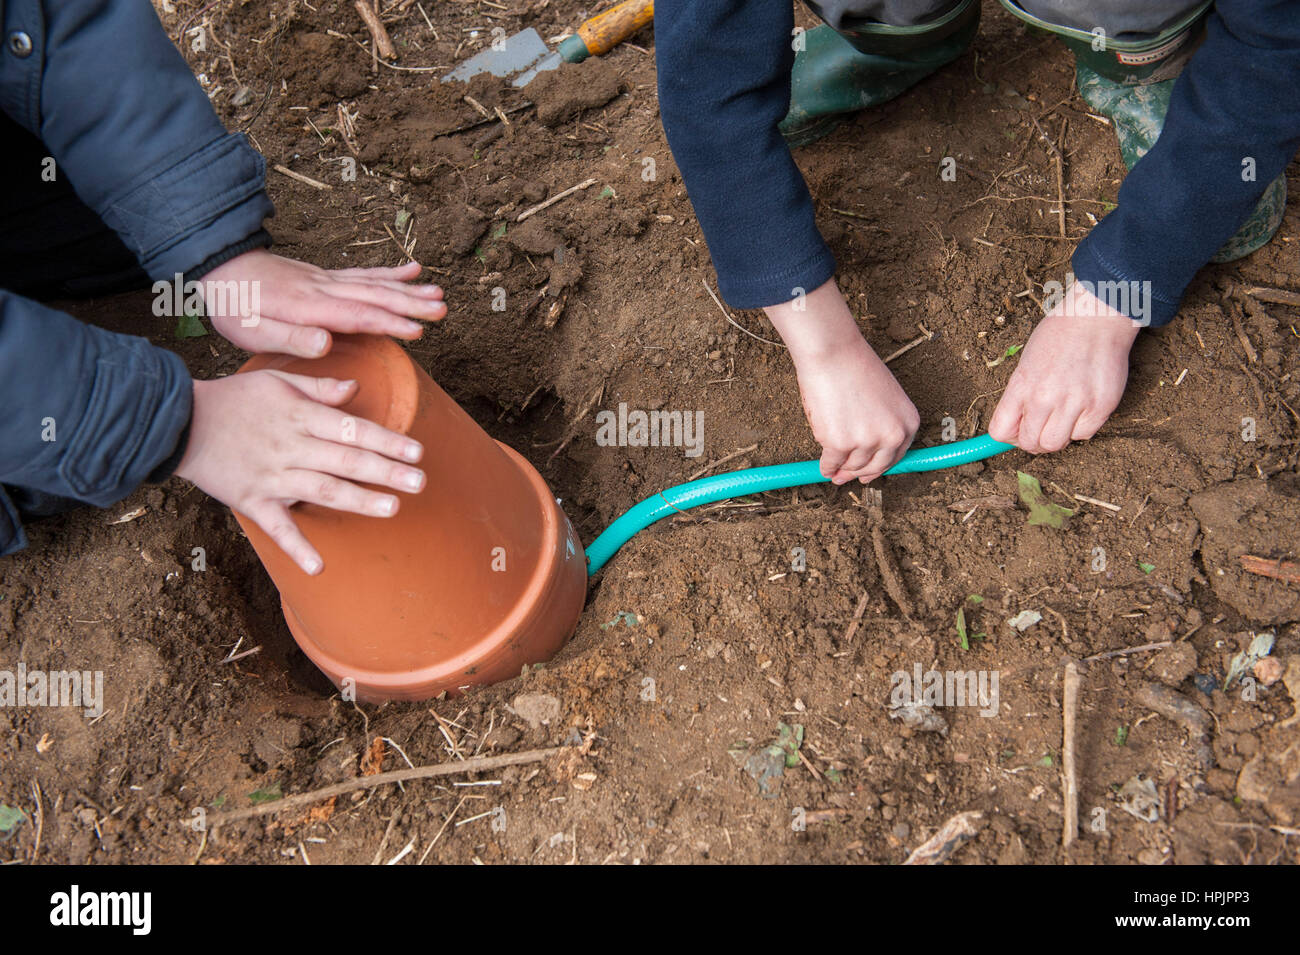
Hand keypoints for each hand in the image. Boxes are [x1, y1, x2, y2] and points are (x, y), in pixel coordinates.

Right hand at [175, 371, 426, 573]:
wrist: (179, 422)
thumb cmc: (234, 398)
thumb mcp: (276, 380)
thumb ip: (319, 388)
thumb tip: (355, 389)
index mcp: (299, 417)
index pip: (352, 429)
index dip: (386, 440)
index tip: (416, 451)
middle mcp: (290, 447)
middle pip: (345, 461)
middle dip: (386, 471)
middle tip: (420, 482)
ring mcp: (272, 476)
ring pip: (322, 491)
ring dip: (358, 501)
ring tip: (393, 508)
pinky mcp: (252, 501)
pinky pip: (277, 527)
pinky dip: (296, 548)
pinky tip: (318, 567)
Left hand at [200, 250, 445, 356]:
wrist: (217, 266)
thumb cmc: (234, 306)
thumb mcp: (252, 331)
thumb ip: (291, 338)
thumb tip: (328, 342)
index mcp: (309, 306)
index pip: (357, 315)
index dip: (389, 323)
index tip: (419, 330)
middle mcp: (324, 288)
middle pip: (375, 295)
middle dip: (412, 304)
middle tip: (444, 310)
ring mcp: (326, 279)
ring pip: (375, 283)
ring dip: (409, 289)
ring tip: (440, 294)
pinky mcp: (325, 277)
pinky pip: (364, 273)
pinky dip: (391, 272)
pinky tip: (413, 269)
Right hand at [766, 279, 919, 483]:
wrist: (833, 354)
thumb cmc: (855, 367)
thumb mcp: (886, 396)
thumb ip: (883, 422)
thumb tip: (868, 449)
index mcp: (908, 423)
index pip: (896, 455)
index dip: (880, 467)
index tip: (869, 474)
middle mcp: (891, 436)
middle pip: (875, 466)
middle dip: (859, 474)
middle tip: (847, 478)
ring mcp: (866, 442)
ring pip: (851, 466)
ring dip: (841, 470)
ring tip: (833, 471)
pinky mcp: (839, 445)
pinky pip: (831, 463)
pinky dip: (826, 466)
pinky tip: (824, 466)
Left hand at [988, 282, 1140, 453]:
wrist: (1095, 318)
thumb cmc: (1059, 337)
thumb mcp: (1026, 363)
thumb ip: (1020, 396)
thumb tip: (1016, 428)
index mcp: (1021, 385)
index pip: (1000, 431)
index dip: (1009, 435)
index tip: (1018, 429)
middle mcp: (1044, 398)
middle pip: (1030, 443)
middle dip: (1032, 440)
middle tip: (1041, 427)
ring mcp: (1074, 403)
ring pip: (1056, 444)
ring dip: (1056, 437)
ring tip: (1061, 419)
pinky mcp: (1101, 406)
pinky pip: (1084, 435)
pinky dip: (1081, 428)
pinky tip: (1081, 409)